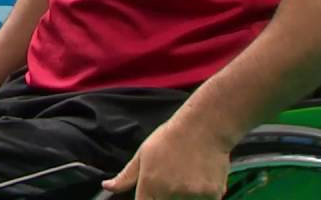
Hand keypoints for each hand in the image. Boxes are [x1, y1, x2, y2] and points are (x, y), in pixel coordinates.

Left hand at [102, 119, 230, 199]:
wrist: (203, 127)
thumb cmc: (170, 138)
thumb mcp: (142, 154)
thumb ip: (126, 176)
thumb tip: (107, 187)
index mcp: (150, 184)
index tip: (152, 195)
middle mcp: (171, 192)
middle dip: (168, 196)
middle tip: (174, 177)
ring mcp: (193, 195)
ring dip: (187, 196)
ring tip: (188, 175)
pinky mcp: (213, 194)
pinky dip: (205, 194)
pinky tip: (202, 176)